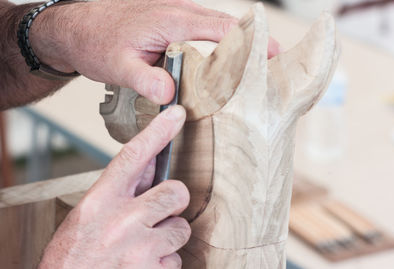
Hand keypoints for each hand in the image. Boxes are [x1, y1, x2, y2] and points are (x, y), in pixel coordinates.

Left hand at [30, 0, 280, 103]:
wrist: (78, 27)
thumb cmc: (96, 40)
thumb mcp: (117, 65)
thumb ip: (144, 79)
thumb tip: (170, 95)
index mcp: (172, 20)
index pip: (220, 28)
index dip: (248, 42)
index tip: (273, 54)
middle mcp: (179, 13)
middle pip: (226, 25)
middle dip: (251, 43)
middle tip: (273, 65)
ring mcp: (176, 17)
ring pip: (216, 28)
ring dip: (236, 45)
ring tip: (254, 69)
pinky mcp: (172, 25)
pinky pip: (203, 32)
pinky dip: (219, 45)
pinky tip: (223, 65)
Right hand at [39, 106, 189, 268]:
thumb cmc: (74, 254)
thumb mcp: (89, 214)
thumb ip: (120, 189)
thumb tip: (149, 163)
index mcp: (101, 201)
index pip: (134, 156)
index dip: (157, 132)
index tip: (176, 114)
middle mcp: (122, 221)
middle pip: (175, 191)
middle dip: (173, 202)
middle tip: (158, 213)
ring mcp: (140, 247)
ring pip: (181, 228)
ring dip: (169, 238)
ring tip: (143, 246)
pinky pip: (177, 259)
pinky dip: (165, 263)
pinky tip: (144, 265)